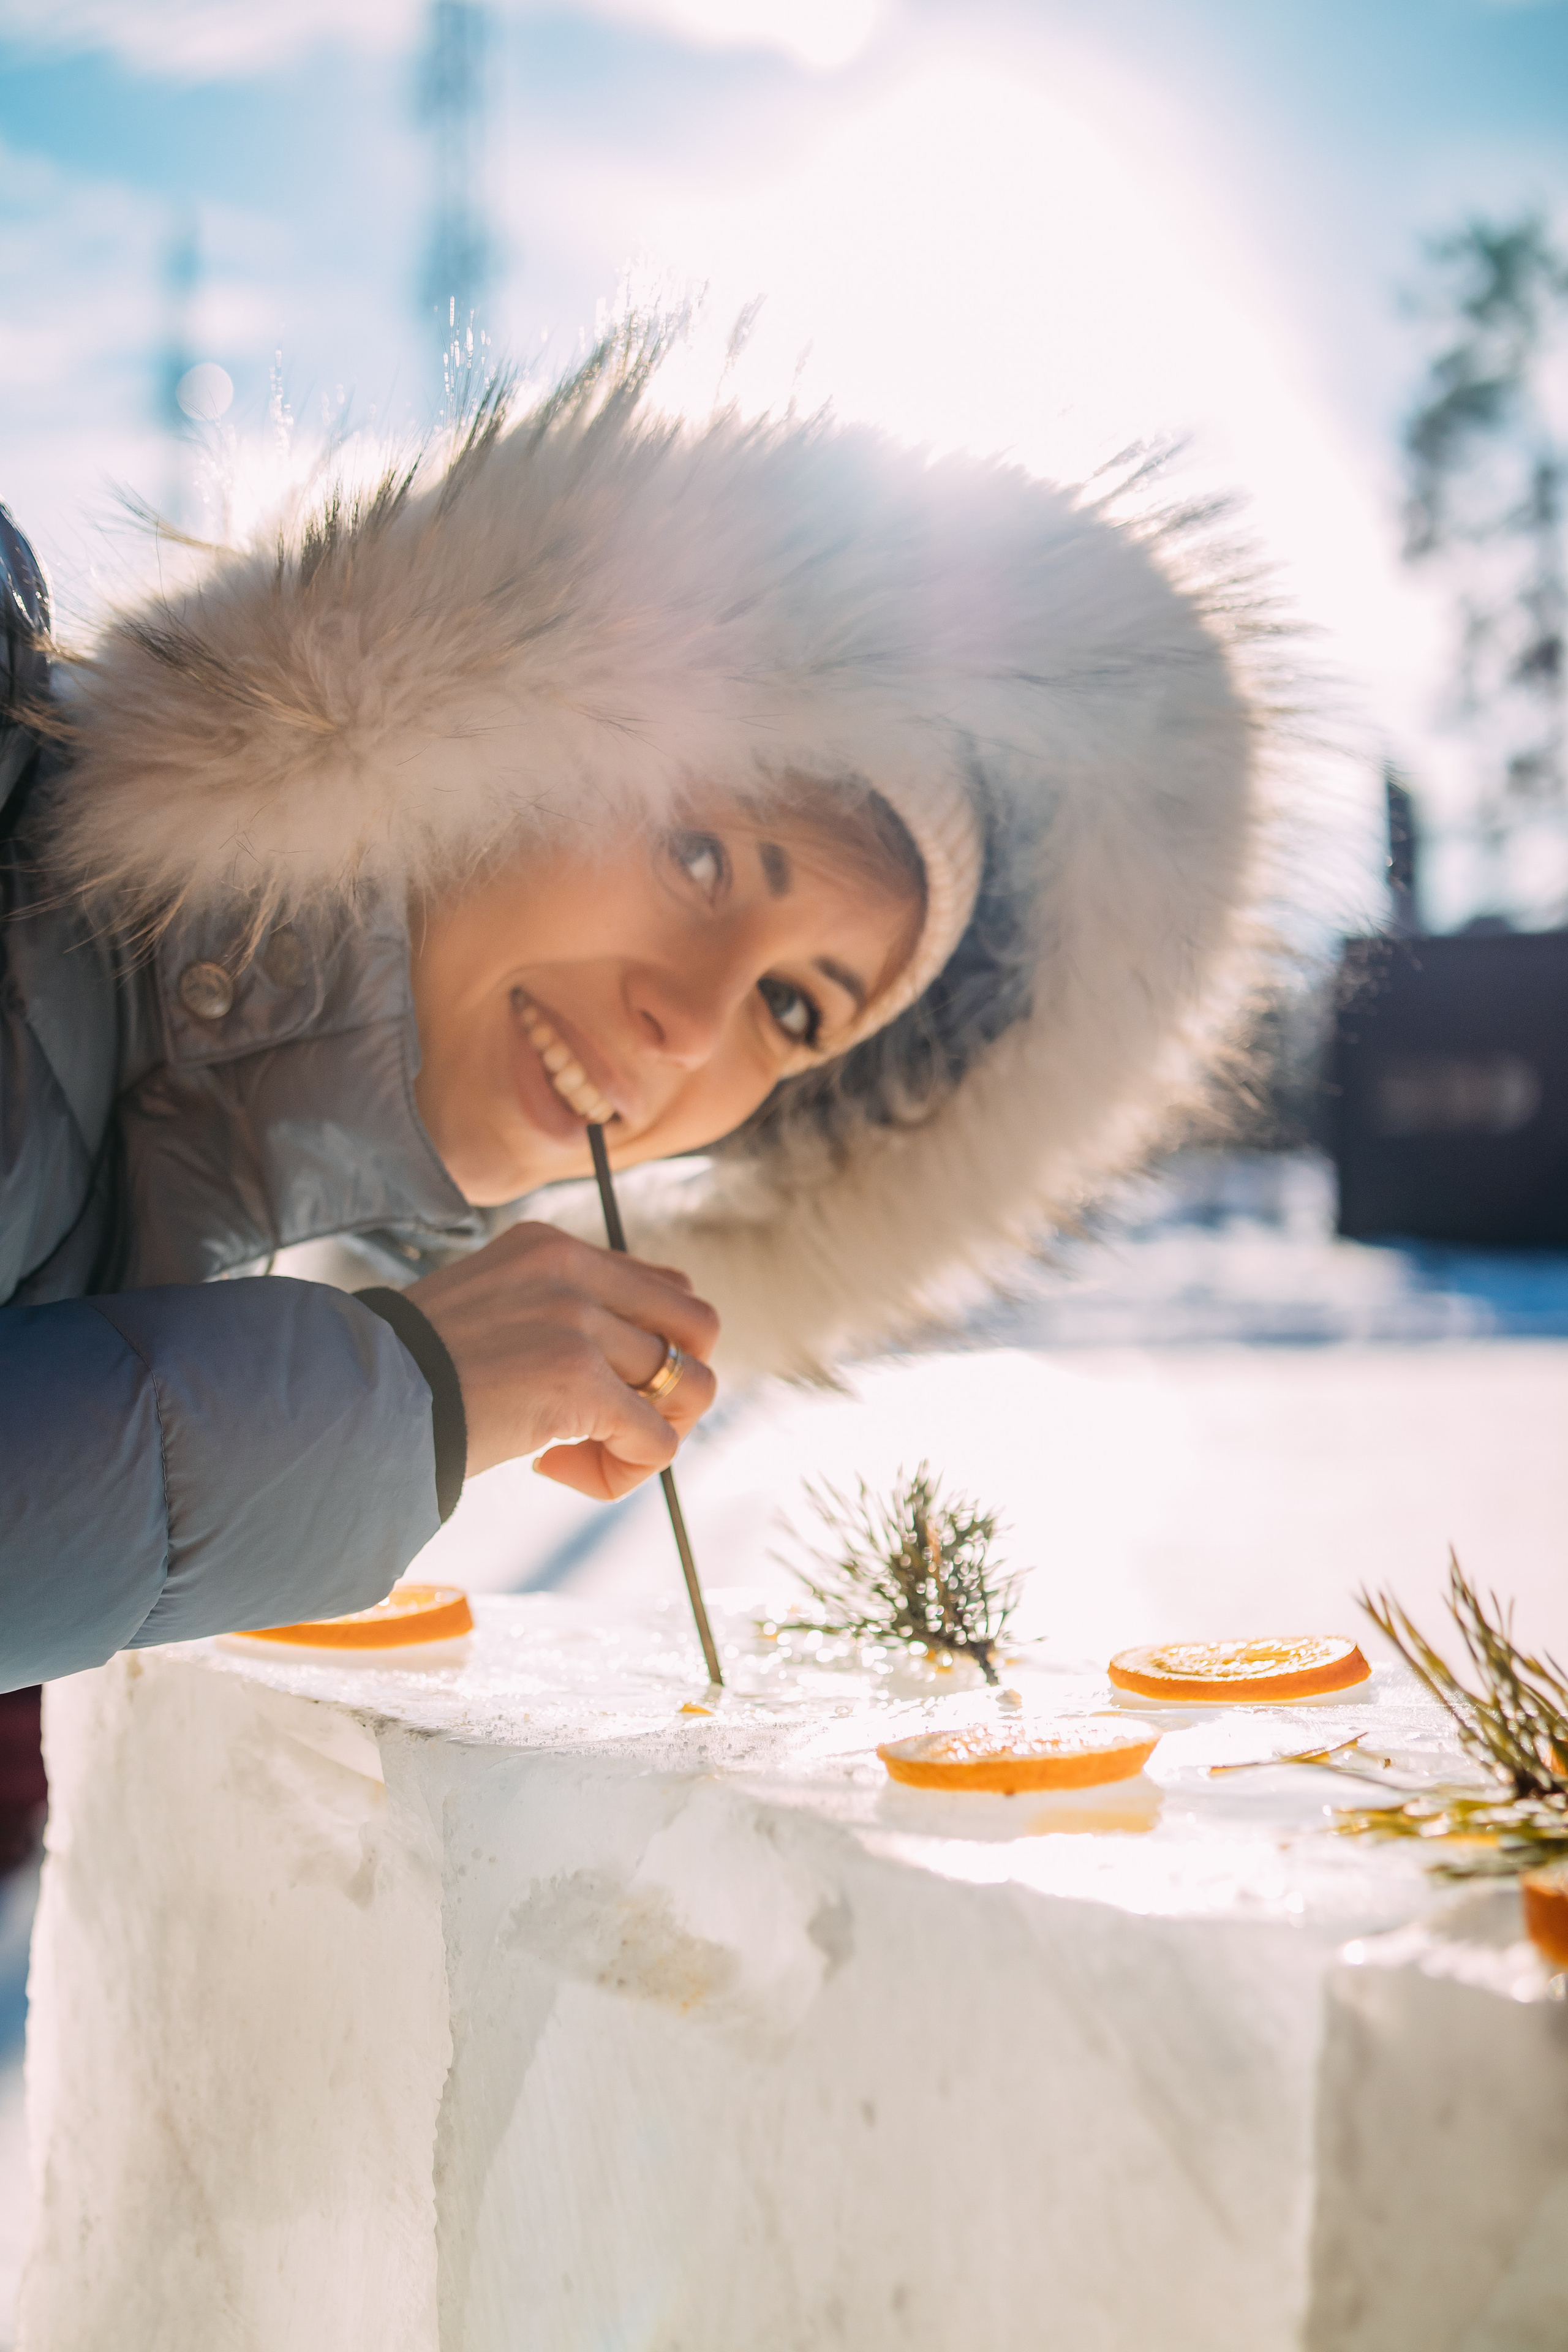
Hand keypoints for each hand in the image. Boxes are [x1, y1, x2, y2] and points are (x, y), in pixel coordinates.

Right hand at [407, 1223, 718, 1499]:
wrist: (354, 1404)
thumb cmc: (413, 1375)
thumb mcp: (493, 1311)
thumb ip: (561, 1315)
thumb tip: (639, 1364)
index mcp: (552, 1247)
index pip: (663, 1287)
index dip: (653, 1349)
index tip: (601, 1389)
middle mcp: (571, 1269)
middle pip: (699, 1326)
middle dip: (677, 1388)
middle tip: (617, 1423)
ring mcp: (576, 1321)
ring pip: (690, 1387)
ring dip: (647, 1436)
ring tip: (579, 1454)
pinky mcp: (577, 1381)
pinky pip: (656, 1442)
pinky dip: (621, 1473)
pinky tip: (556, 1471)